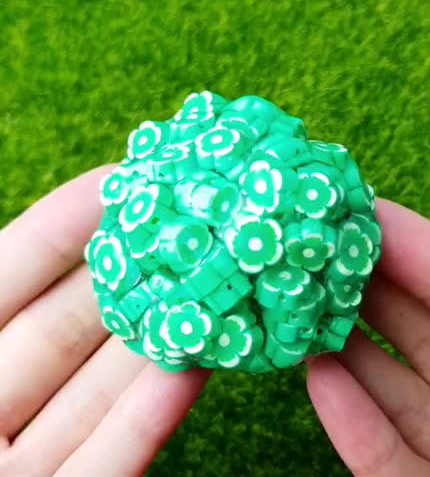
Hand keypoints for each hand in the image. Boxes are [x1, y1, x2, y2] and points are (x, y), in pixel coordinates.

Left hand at [0, 167, 209, 476]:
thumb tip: (32, 247)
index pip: (9, 275)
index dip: (63, 228)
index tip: (119, 184)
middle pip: (66, 328)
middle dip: (130, 281)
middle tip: (184, 237)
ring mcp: (23, 459)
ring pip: (99, 391)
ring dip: (156, 347)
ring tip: (206, 298)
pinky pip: (110, 456)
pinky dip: (151, 416)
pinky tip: (193, 372)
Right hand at [307, 199, 429, 475]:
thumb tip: (403, 260)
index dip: (427, 257)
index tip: (370, 216)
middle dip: (374, 296)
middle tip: (319, 258)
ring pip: (405, 402)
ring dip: (351, 359)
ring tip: (303, 317)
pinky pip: (396, 468)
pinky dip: (358, 430)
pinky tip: (319, 384)